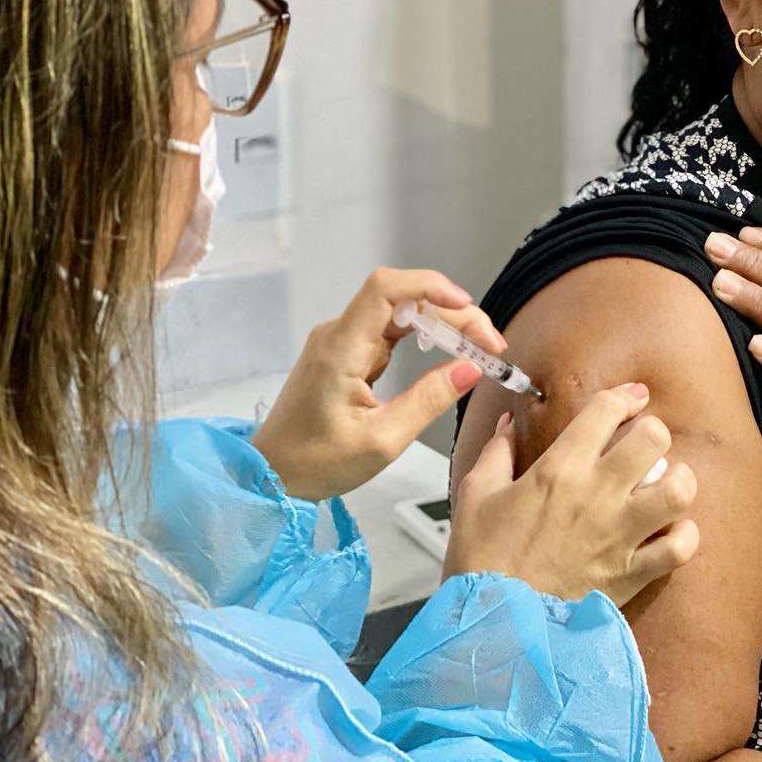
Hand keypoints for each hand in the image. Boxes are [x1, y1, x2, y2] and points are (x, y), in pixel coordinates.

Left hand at [252, 268, 505, 500]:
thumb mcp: (382, 441)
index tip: (467, 308)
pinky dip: (424, 338)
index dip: (430, 287)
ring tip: (478, 350)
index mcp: (340, 348)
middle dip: (452, 315)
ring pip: (400, 314)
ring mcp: (341, 341)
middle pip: (403, 300)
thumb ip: (428, 400)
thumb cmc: (316, 463)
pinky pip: (391, 333)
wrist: (270, 474)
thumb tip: (471, 368)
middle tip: (490, 346)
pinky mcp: (346, 354)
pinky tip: (448, 354)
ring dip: (442, 325)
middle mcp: (338, 334)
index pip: (385, 289)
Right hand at [444, 384, 700, 606]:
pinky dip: (682, 534)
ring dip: (676, 479)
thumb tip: (510, 422)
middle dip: (651, 431)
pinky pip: (680, 547)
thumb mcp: (475, 496)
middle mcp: (598, 495)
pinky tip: (668, 530)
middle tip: (640, 442)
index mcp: (559, 469)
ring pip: (679, 489)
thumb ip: (497, 451)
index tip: (631, 398)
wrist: (494, 626)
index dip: (624, 396)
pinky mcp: (633, 573)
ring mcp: (621, 535)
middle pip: (654, 438)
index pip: (606, 411)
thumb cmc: (481, 561)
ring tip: (662, 482)